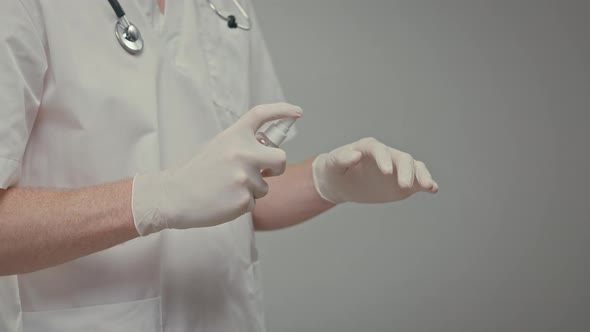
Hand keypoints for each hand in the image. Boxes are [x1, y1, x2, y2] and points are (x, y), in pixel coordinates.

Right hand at [132, 103, 302, 235]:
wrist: (173, 196)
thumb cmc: (196, 173)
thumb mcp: (217, 146)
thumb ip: (241, 145)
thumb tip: (266, 149)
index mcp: (234, 135)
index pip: (261, 115)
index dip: (282, 110)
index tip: (297, 112)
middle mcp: (242, 152)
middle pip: (280, 158)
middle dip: (276, 168)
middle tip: (265, 173)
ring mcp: (244, 177)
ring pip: (265, 186)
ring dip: (251, 189)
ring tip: (226, 188)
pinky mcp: (244, 200)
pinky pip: (254, 202)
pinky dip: (242, 204)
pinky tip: (224, 200)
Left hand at [312, 137, 438, 203]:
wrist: (341, 183)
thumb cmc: (334, 171)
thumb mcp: (332, 166)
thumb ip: (341, 159)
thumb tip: (355, 154)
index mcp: (368, 147)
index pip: (379, 149)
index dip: (384, 159)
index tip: (386, 172)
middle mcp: (386, 154)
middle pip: (401, 158)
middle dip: (405, 171)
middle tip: (403, 187)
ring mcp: (396, 167)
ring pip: (414, 167)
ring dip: (422, 176)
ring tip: (428, 187)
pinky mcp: (403, 181)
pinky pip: (417, 180)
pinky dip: (426, 183)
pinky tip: (433, 189)